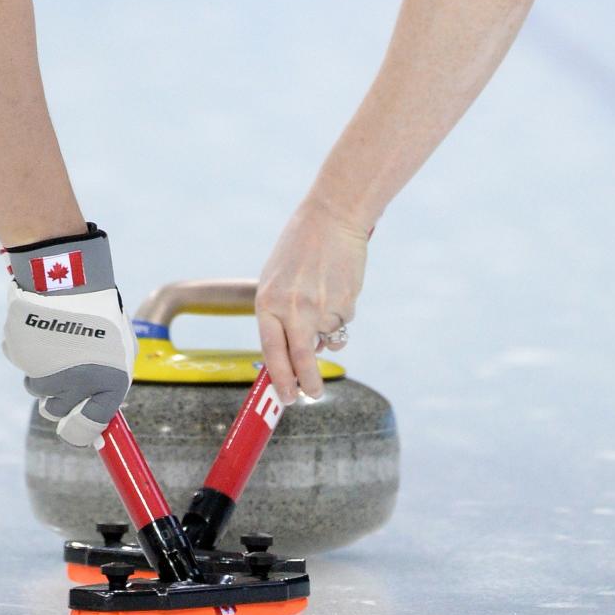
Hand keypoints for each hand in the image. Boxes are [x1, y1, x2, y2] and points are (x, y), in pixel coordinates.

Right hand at [2, 223, 135, 447]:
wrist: (71, 274)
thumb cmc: (100, 312)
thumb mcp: (119, 348)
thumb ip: (109, 384)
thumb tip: (99, 420)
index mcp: (109, 383)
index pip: (89, 427)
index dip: (79, 432)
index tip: (72, 427)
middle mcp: (77, 384)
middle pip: (55, 411)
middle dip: (58, 394)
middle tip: (65, 368)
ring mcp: (46, 370)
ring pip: (35, 388)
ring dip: (43, 371)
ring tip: (56, 340)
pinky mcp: (21, 354)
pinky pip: (20, 362)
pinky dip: (27, 350)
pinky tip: (41, 328)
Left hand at [255, 194, 369, 404]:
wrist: (332, 216)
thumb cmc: (301, 247)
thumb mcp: (278, 279)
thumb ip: (282, 315)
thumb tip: (302, 352)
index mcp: (268, 301)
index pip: (271, 352)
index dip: (280, 379)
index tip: (287, 397)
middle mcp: (292, 308)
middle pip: (299, 360)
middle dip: (307, 384)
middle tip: (312, 395)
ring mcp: (321, 307)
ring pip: (327, 340)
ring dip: (327, 332)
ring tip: (324, 296)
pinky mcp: (346, 303)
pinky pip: (343, 322)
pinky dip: (341, 314)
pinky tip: (337, 286)